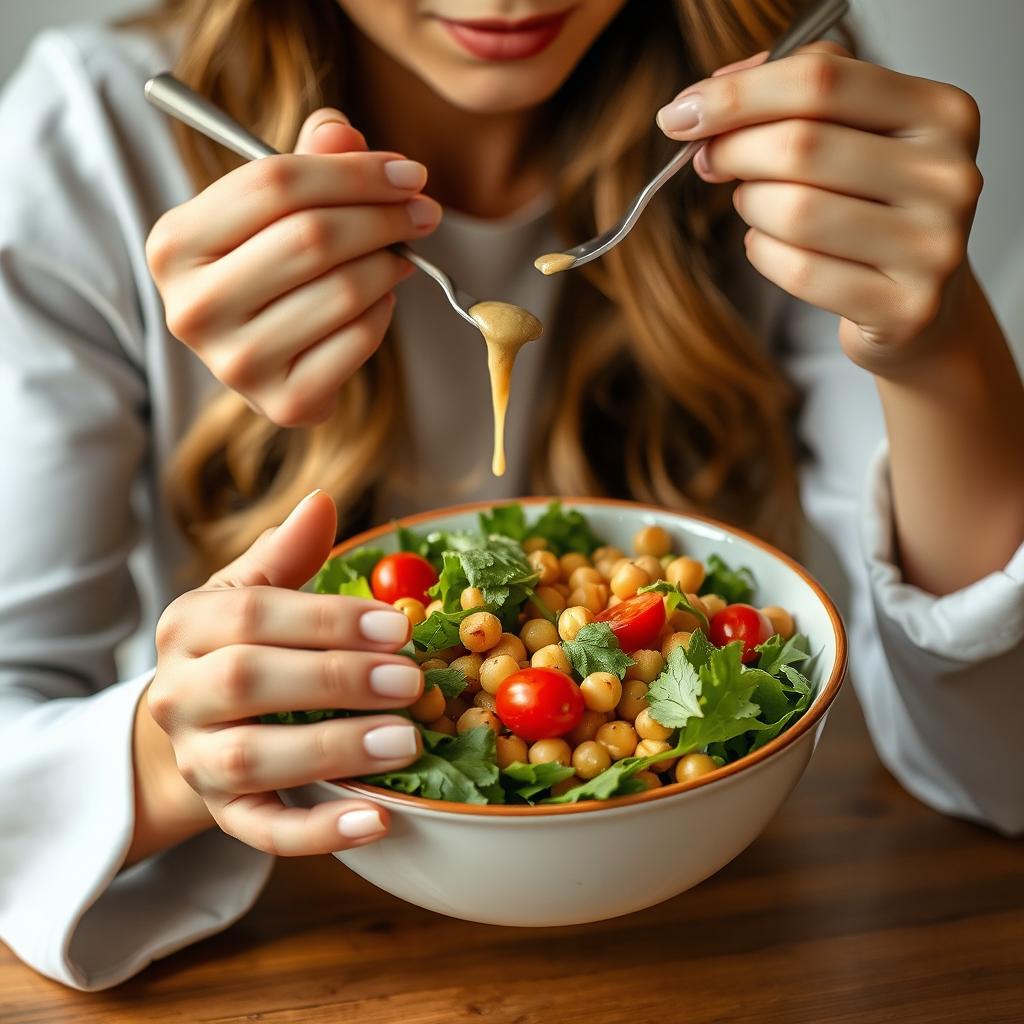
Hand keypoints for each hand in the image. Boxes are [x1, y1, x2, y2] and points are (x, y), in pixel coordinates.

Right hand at [144, 489, 423, 856]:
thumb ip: (284, 557)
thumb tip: (322, 500)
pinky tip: (377, 821)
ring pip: (250, 760)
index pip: (252, 616)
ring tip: (406, 744)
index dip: (327, 620)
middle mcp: (179, 694)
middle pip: (245, 684)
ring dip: (333, 751)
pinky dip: (319, 832)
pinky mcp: (221, 815)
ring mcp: (197, 760)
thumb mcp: (248, 596)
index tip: (397, 626)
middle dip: (334, 680)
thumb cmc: (236, 648)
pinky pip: (261, 832)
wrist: (193, 726)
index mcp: (189, 626)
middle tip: (411, 682)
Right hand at [146, 108, 440, 425]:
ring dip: (388, 265)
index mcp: (173, 245)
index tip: (408, 173)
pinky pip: (357, 340)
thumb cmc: (267, 267)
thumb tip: (343, 133)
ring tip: (400, 256)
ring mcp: (236, 363)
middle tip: (423, 212)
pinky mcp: (283, 403)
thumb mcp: (271, 207)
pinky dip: (382, 313)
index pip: (275, 183)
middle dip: (383, 217)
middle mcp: (193, 309)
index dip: (354, 171)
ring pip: (342, 290)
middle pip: (312, 237)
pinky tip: (378, 301)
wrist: (261, 360)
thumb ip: (308, 159)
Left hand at [657, 44, 983, 374]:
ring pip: (794, 212)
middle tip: (709, 162)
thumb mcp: (854, 134)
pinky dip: (764, 255)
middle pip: (801, 145)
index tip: (684, 113)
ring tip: (756, 207)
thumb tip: (709, 95)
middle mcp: (948, 175)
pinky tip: (772, 247)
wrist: (921, 305)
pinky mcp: (906, 307)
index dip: (737, 96)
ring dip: (750, 207)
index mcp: (939, 113)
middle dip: (733, 152)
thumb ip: (793, 92)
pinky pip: (799, 272)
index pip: (822, 81)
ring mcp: (932, 246)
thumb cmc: (875, 211)